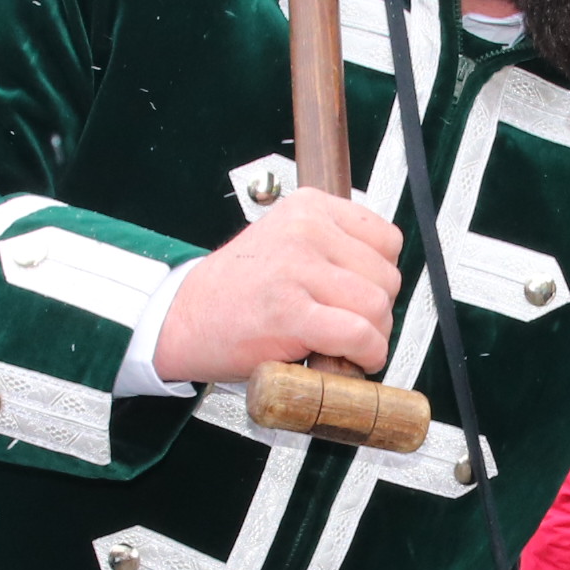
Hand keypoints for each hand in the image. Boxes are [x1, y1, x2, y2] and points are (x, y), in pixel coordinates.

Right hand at [153, 190, 403, 381]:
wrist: (182, 319)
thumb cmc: (236, 291)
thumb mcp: (286, 242)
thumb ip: (333, 248)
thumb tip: (384, 280)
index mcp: (309, 207)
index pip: (387, 240)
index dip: (379, 278)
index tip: (357, 297)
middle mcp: (305, 229)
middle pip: (386, 277)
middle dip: (376, 313)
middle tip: (347, 328)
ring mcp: (296, 268)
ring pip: (377, 307)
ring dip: (371, 338)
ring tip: (342, 346)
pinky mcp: (290, 312)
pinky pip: (358, 335)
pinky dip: (364, 356)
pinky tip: (346, 362)